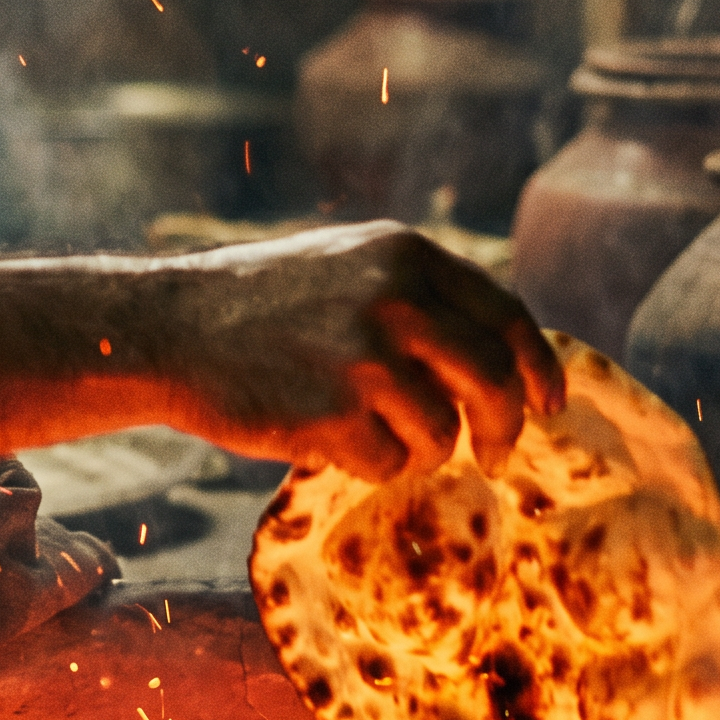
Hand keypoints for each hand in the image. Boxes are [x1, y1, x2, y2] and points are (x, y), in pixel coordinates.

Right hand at [152, 222, 564, 481]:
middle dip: (503, 428)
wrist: (170, 329)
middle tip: (496, 456)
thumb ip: (423, 296)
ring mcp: (364, 356)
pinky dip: (368, 465)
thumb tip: (507, 357)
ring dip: (418, 450)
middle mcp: (395, 298)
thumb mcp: (350, 266)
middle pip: (492, 381)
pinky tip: (328, 440)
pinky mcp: (332, 413)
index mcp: (406, 255)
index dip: (539, 368)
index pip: (507, 316)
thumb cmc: (261, 305)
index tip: (550, 404)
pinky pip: (388, 464)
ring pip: (441, 433)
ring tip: (369, 433)